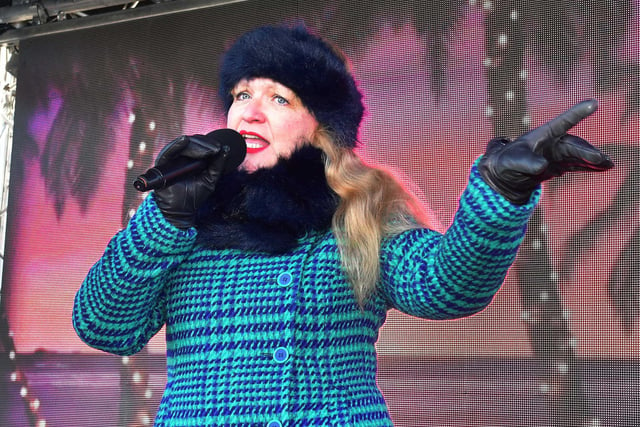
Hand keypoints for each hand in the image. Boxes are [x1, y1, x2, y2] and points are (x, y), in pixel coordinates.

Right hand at [154, 134, 227, 228]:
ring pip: (183, 146)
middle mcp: (181, 157)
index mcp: (191, 159)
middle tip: (216, 149)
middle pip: (192, 143)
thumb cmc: (194, 196)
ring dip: (197, 145)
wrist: (181, 211)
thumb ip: (218, 165)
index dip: (209, 144)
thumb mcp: (210, 179)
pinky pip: (168, 152)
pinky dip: (176, 145)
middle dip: (205, 145)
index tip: (220, 147)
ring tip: (209, 150)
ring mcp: (171, 160)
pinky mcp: (162, 164)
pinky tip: (184, 140)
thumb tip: (226, 149)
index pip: (199, 145)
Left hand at [478, 99, 613, 204]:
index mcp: (542, 134)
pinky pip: (577, 165)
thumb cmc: (506, 162)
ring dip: (593, 159)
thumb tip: (542, 166)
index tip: (593, 103)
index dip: (577, 113)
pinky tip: (603, 169)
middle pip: (573, 145)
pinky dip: (589, 167)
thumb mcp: (512, 162)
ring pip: (578, 155)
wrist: (504, 174)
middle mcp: (553, 142)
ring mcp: (557, 154)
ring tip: (609, 165)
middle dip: (587, 152)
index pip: (562, 122)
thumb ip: (526, 163)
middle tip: (600, 159)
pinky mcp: (559, 165)